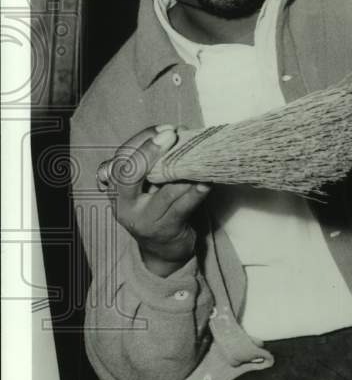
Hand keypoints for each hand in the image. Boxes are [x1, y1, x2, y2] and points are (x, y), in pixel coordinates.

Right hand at [97, 125, 210, 277]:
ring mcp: (144, 220)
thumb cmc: (157, 209)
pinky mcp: (165, 230)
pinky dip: (195, 193)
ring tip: (197, 154)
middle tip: (172, 135)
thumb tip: (175, 132)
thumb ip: (151, 165)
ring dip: (182, 170)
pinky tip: (206, 182)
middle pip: (128, 174)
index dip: (141, 140)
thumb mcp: (145, 188)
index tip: (164, 128)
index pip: (121, 158)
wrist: (163, 251)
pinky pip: (181, 208)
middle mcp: (124, 204)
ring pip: (162, 191)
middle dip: (150, 151)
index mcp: (116, 188)